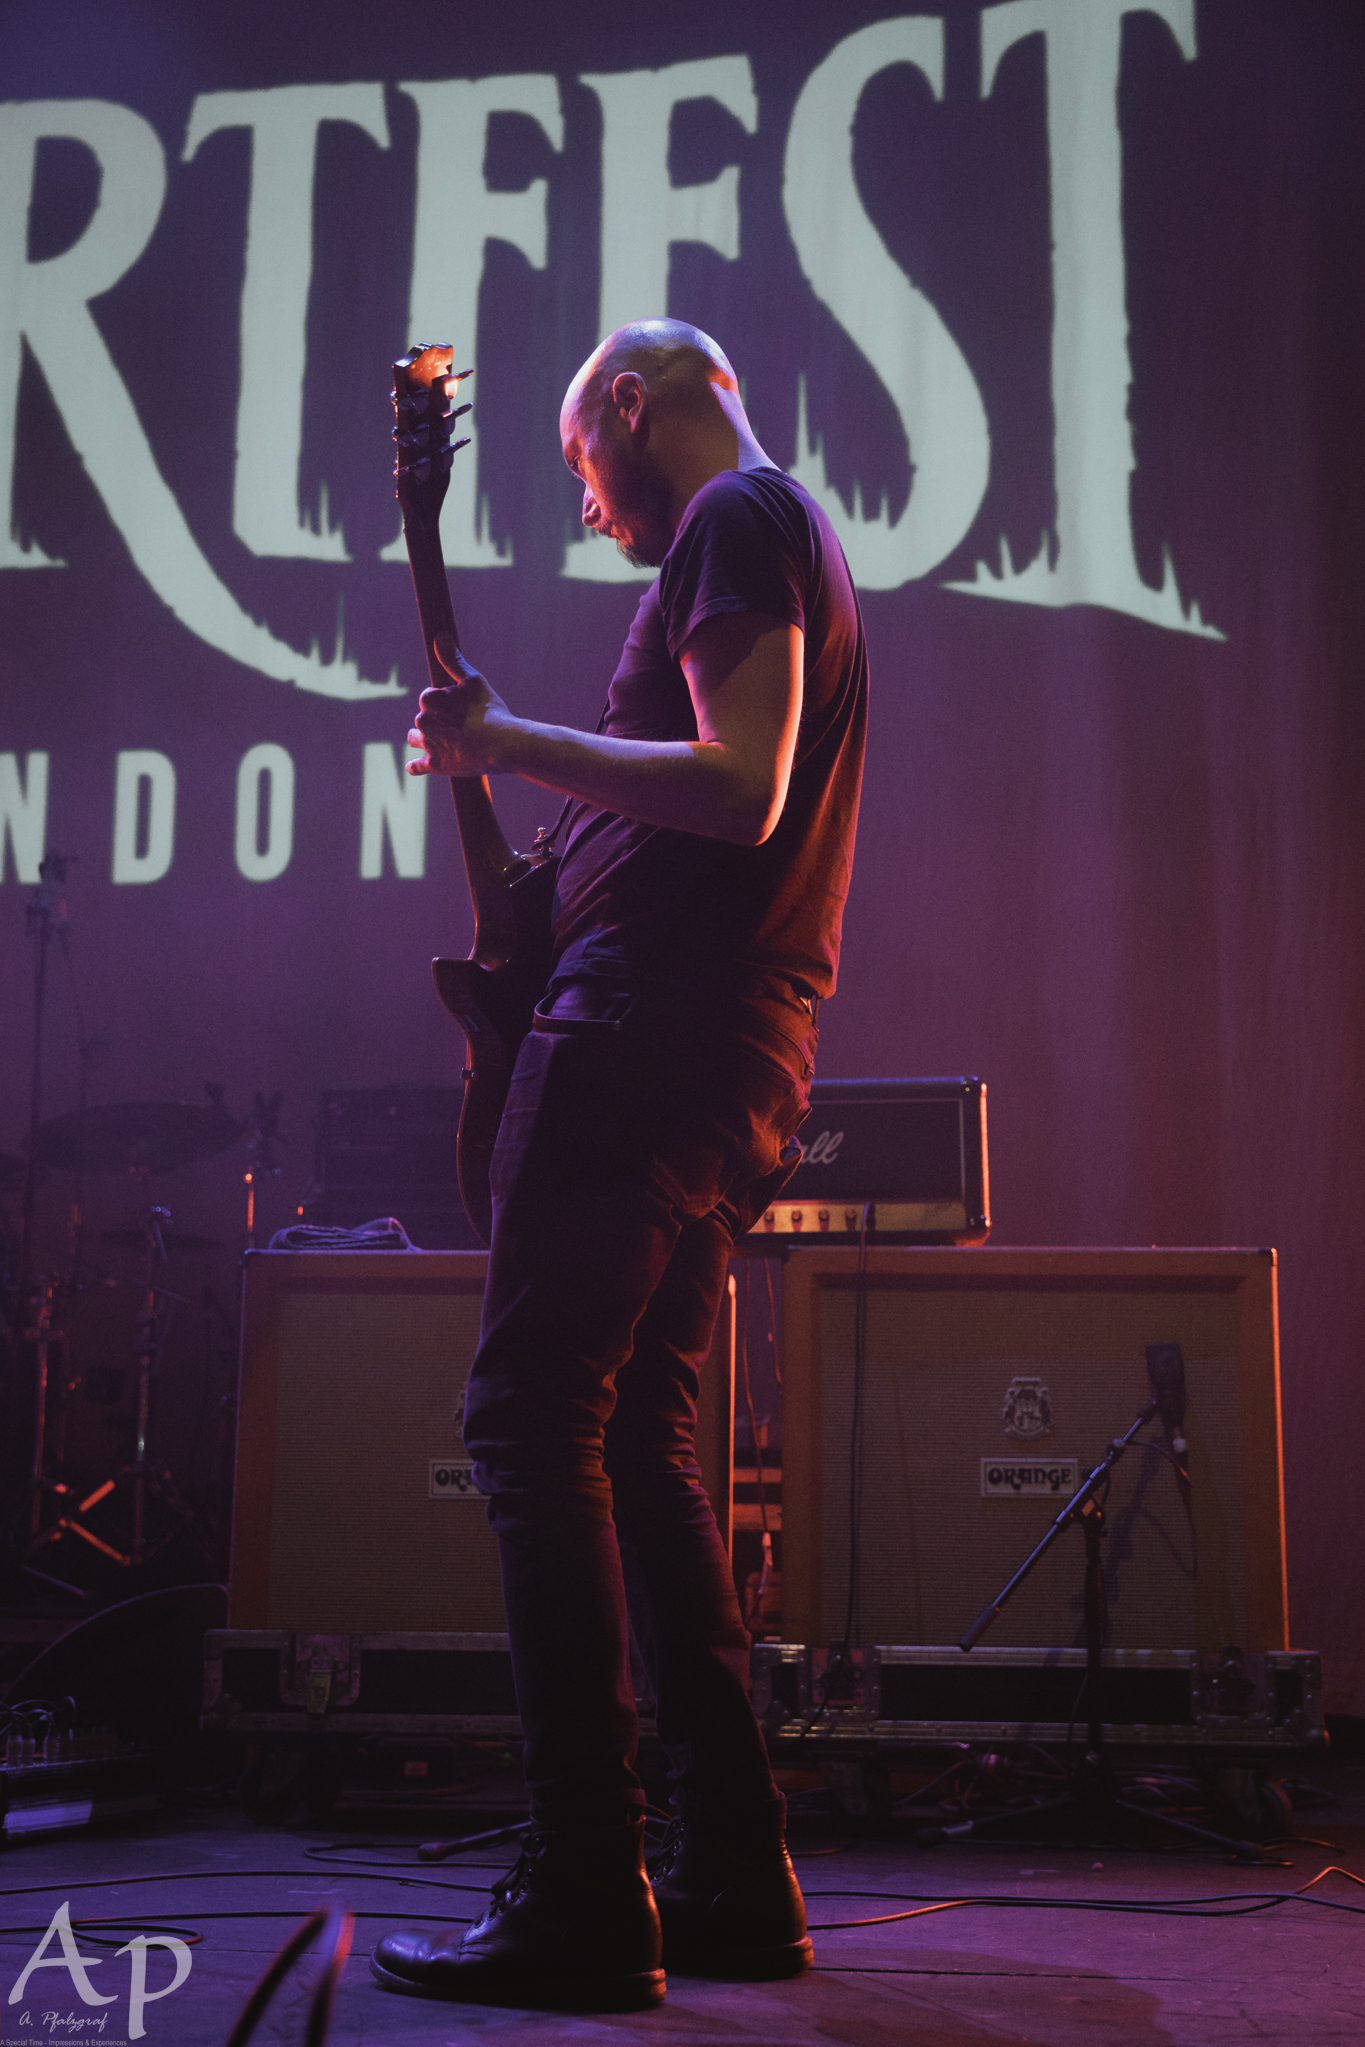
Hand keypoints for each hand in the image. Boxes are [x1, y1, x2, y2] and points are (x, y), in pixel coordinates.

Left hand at [405, 632, 511, 776]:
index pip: (431, 698)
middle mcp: (422, 721)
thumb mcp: (473, 680)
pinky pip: (417, 766)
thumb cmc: (490, 710)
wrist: (502, 744)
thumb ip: (453, 660)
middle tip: (462, 726)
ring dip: (425, 739)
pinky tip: (414, 766)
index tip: (463, 709)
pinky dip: (416, 765)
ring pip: (417, 739)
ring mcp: (427, 744)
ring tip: (443, 741)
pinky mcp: (435, 765)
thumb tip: (440, 636)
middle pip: (425, 718)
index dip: (447, 702)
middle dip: (438, 720)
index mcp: (428, 698)